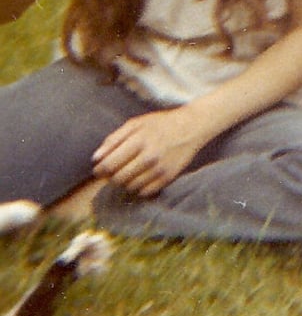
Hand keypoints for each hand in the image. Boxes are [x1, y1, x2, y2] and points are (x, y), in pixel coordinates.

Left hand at [92, 108, 206, 196]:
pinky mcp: (168, 177)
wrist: (192, 126)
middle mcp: (149, 156)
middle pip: (118, 179)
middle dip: (112, 177)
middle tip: (116, 170)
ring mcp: (160, 168)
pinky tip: (142, 176)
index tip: (99, 169)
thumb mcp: (136, 123)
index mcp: (139, 140)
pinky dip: (139, 186)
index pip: (109, 164)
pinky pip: (144, 192)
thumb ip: (114, 139)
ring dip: (126, 182)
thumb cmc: (160, 124)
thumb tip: (96, 159)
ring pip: (130, 187)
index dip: (100, 170)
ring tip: (131, 171)